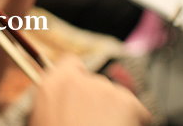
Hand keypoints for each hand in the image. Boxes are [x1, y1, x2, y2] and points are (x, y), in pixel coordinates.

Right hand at [30, 56, 151, 125]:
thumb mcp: (42, 120)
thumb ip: (54, 104)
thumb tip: (65, 105)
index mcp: (52, 84)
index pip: (70, 63)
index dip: (79, 76)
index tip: (83, 92)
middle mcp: (79, 80)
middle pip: (98, 83)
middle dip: (101, 102)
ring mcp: (105, 90)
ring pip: (119, 97)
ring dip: (117, 114)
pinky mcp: (128, 103)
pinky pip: (140, 112)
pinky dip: (136, 123)